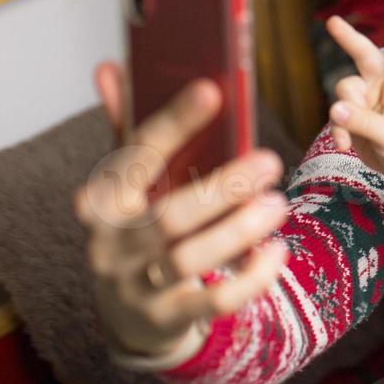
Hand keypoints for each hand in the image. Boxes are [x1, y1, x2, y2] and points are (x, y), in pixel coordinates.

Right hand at [75, 63, 289, 359]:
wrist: (130, 312)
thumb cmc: (141, 227)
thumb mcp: (133, 183)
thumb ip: (130, 130)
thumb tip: (113, 67)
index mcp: (105, 198)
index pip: (136, 154)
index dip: (175, 122)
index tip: (213, 90)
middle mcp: (113, 242)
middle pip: (167, 214)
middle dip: (222, 186)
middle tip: (271, 161)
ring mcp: (137, 284)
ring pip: (189, 258)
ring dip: (238, 230)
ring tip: (279, 204)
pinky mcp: (168, 317)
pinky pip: (214, 300)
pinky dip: (250, 277)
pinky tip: (277, 252)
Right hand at [324, 5, 383, 188]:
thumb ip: (367, 124)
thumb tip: (336, 109)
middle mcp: (383, 85)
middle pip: (364, 55)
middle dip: (348, 38)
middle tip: (332, 21)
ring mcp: (366, 97)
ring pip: (344, 90)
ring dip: (343, 112)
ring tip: (348, 137)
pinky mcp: (351, 113)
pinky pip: (336, 115)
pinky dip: (337, 130)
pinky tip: (344, 145)